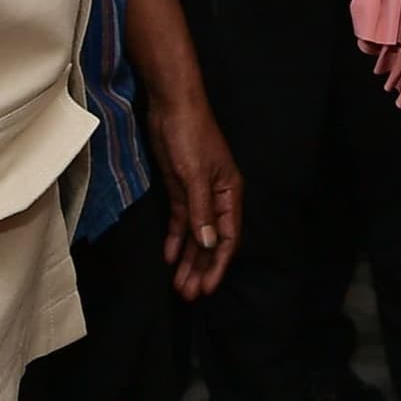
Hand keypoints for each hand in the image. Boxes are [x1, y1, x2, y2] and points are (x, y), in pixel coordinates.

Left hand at [147, 85, 242, 297]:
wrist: (171, 105)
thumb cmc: (190, 134)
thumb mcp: (194, 176)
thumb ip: (201, 212)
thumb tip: (210, 245)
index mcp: (230, 193)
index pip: (228, 238)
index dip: (218, 265)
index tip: (206, 288)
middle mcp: (217, 198)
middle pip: (211, 241)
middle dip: (201, 269)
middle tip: (188, 295)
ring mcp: (198, 194)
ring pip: (195, 235)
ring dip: (188, 260)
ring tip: (179, 285)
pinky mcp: (180, 188)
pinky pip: (181, 221)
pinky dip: (176, 240)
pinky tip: (170, 258)